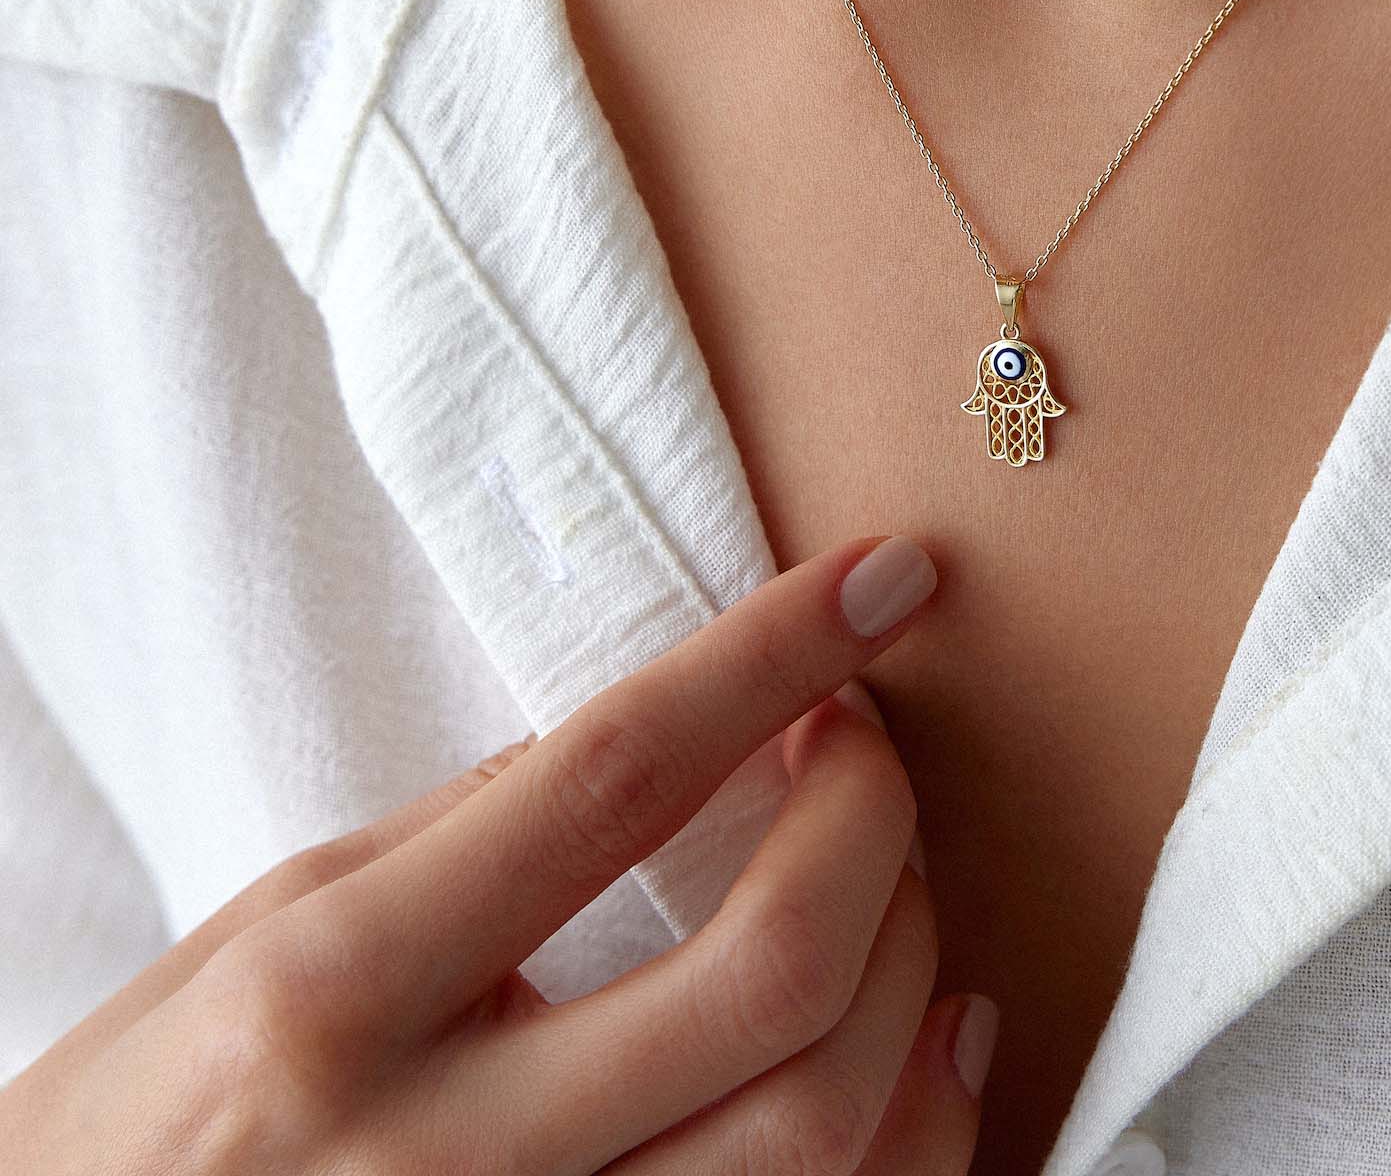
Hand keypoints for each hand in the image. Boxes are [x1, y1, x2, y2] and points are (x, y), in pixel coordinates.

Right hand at [0, 533, 996, 1171]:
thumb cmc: (145, 1123)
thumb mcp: (261, 933)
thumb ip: (467, 833)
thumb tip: (675, 731)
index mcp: (332, 995)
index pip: (613, 780)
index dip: (773, 658)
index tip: (881, 580)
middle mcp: (440, 1158)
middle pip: (768, 971)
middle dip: (873, 817)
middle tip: (868, 738)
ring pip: (826, 1130)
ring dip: (915, 961)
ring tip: (903, 875)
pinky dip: (920, 1130)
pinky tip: (936, 1034)